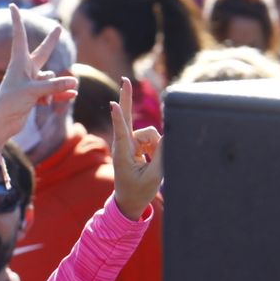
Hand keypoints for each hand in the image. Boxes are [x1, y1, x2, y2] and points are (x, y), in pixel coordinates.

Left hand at [0, 4, 78, 148]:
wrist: (0, 125)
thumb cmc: (9, 104)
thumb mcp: (33, 92)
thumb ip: (54, 85)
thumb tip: (74, 82)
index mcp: (19, 62)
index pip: (20, 36)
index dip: (17, 20)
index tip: (11, 5)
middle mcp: (25, 70)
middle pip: (42, 52)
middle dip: (51, 42)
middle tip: (57, 28)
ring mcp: (31, 83)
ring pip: (52, 78)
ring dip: (57, 87)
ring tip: (50, 99)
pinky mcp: (35, 96)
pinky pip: (54, 91)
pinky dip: (61, 94)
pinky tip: (71, 97)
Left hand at [109, 78, 162, 218]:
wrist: (130, 201)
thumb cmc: (138, 191)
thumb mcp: (153, 177)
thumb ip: (161, 156)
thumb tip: (167, 135)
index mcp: (123, 155)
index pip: (121, 133)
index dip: (119, 118)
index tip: (113, 104)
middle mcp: (123, 145)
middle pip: (126, 118)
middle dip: (127, 97)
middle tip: (125, 79)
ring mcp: (129, 143)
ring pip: (150, 133)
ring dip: (156, 145)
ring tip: (150, 163)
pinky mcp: (135, 144)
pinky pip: (153, 138)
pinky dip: (156, 147)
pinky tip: (150, 159)